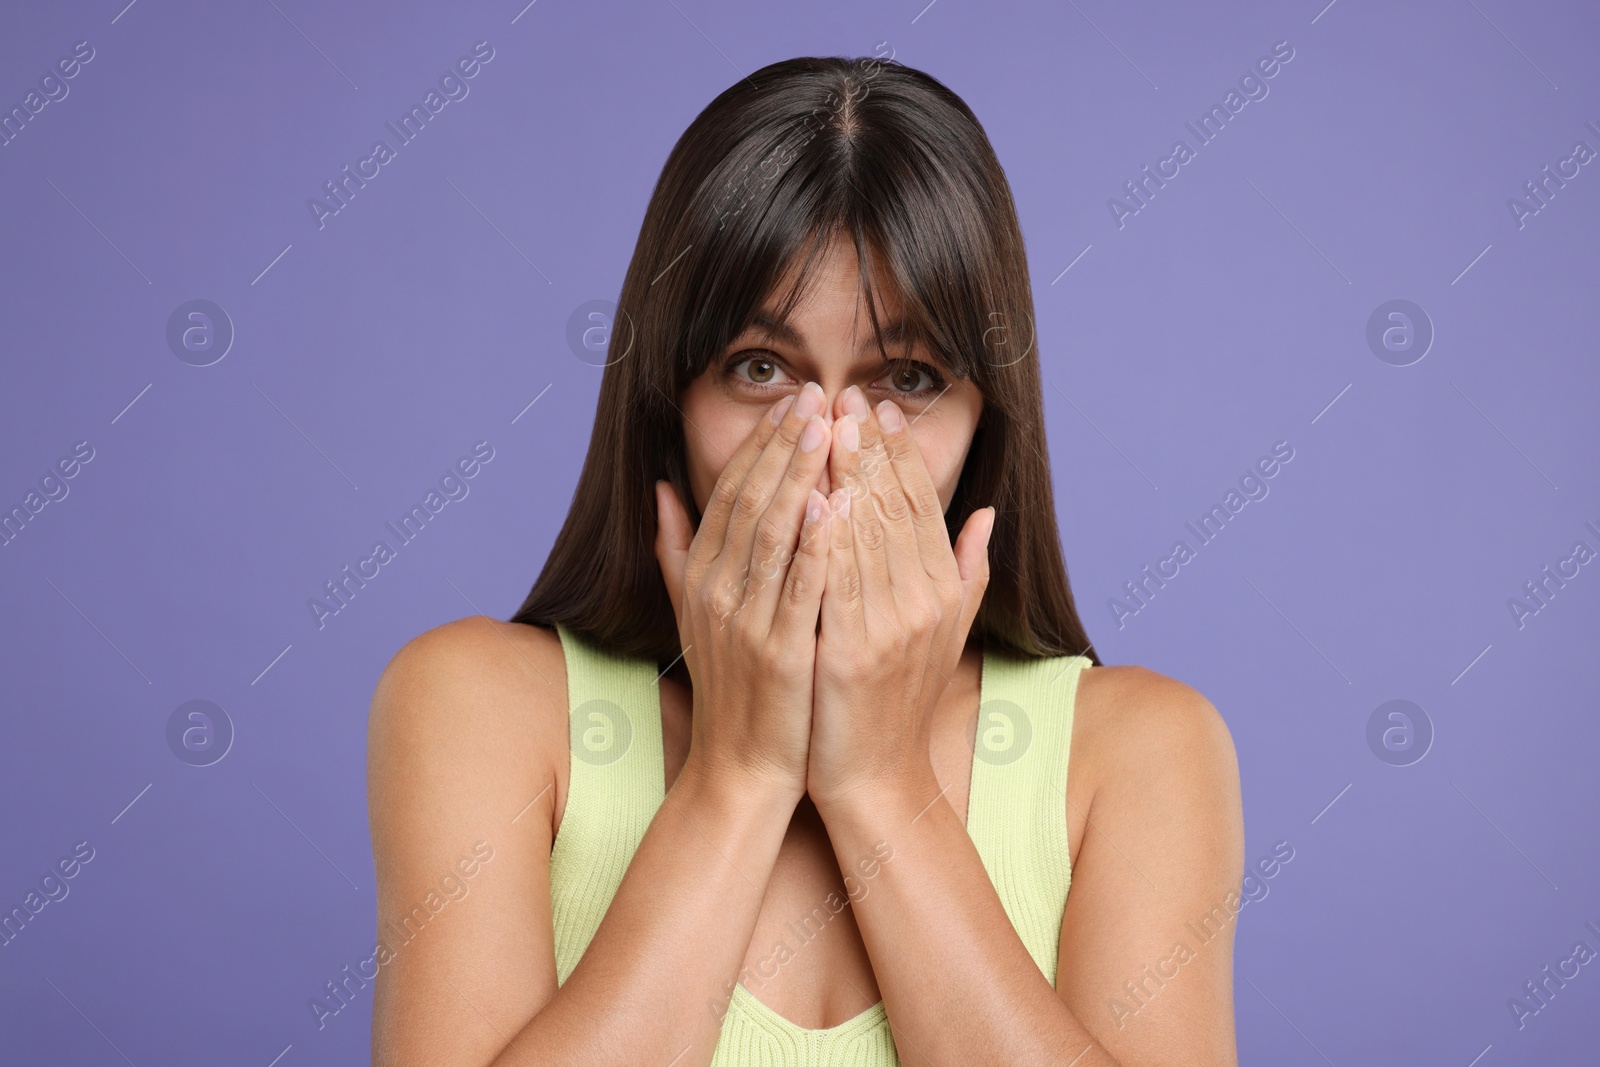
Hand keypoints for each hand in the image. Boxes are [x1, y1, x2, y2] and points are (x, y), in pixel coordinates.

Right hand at [654, 383, 834, 803]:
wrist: (741, 768)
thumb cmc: (731, 687)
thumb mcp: (692, 613)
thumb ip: (676, 550)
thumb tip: (661, 488)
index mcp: (700, 577)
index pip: (730, 492)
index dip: (761, 443)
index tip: (793, 401)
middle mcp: (715, 592)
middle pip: (750, 501)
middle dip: (784, 444)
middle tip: (816, 394)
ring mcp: (745, 622)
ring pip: (773, 533)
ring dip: (800, 476)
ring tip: (828, 429)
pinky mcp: (778, 654)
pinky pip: (798, 589)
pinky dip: (814, 545)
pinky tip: (835, 505)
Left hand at [806, 388, 995, 812]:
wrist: (874, 777)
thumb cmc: (896, 701)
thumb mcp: (944, 632)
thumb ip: (967, 569)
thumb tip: (987, 513)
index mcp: (941, 591)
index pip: (921, 505)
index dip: (899, 453)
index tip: (877, 408)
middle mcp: (923, 602)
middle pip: (894, 508)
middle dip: (868, 447)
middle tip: (846, 395)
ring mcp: (890, 628)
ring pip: (867, 535)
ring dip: (846, 475)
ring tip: (827, 425)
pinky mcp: (851, 652)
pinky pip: (839, 582)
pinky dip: (829, 538)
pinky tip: (816, 497)